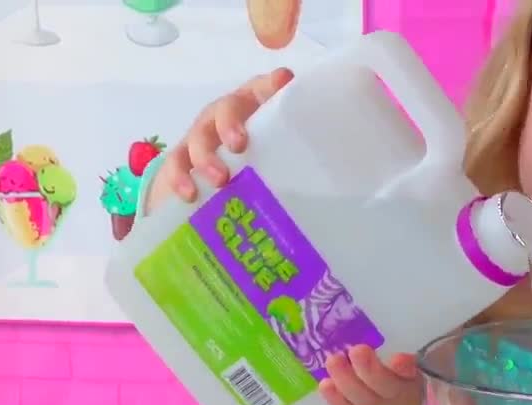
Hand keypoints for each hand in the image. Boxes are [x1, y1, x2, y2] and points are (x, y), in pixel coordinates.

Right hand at [144, 67, 293, 210]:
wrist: (222, 189)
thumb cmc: (268, 168)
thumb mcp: (289, 158)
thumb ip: (308, 154)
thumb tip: (355, 170)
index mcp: (257, 110)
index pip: (263, 89)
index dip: (270, 85)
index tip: (281, 83)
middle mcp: (228, 117)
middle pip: (225, 108)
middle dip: (230, 124)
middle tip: (240, 146)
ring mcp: (202, 136)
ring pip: (198, 136)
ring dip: (207, 156)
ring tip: (220, 180)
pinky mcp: (182, 160)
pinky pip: (176, 164)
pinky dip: (181, 178)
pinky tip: (190, 194)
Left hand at [319, 345, 421, 404]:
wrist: (403, 398)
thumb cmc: (405, 367)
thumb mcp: (409, 356)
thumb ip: (403, 352)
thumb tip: (402, 325)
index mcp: (415, 375)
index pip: (412, 372)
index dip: (405, 368)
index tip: (398, 359)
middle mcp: (399, 392)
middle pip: (386, 387)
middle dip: (369, 370)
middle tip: (356, 350)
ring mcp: (379, 403)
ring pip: (364, 399)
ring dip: (346, 381)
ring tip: (333, 360)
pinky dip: (335, 398)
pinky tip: (325, 383)